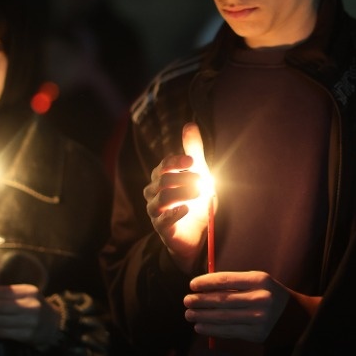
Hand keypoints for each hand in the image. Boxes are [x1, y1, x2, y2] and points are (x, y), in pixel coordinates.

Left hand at [0, 284, 60, 347]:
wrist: (54, 325)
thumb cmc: (34, 307)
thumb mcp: (25, 295)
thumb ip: (6, 294)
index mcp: (29, 291)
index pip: (4, 291)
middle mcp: (31, 305)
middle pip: (0, 306)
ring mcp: (29, 322)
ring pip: (0, 320)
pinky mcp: (27, 335)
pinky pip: (2, 332)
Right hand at [143, 123, 212, 270]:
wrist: (198, 231)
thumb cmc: (195, 199)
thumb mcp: (199, 173)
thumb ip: (193, 151)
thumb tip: (190, 124)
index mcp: (161, 178)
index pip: (163, 166)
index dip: (176, 162)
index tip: (193, 161)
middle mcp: (154, 193)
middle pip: (162, 181)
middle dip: (183, 178)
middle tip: (202, 180)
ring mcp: (156, 211)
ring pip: (161, 199)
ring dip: (181, 193)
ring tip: (199, 193)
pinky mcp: (162, 229)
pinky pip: (162, 221)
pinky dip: (175, 213)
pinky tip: (187, 208)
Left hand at [183, 271, 289, 342]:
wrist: (295, 316)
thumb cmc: (271, 294)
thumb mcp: (259, 281)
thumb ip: (237, 283)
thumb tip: (206, 287)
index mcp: (259, 280)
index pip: (226, 280)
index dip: (206, 282)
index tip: (192, 285)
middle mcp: (259, 298)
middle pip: (222, 299)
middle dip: (201, 300)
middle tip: (186, 300)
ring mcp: (258, 317)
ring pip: (223, 317)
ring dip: (202, 316)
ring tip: (189, 314)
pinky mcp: (256, 334)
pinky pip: (229, 331)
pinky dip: (212, 329)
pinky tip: (200, 327)